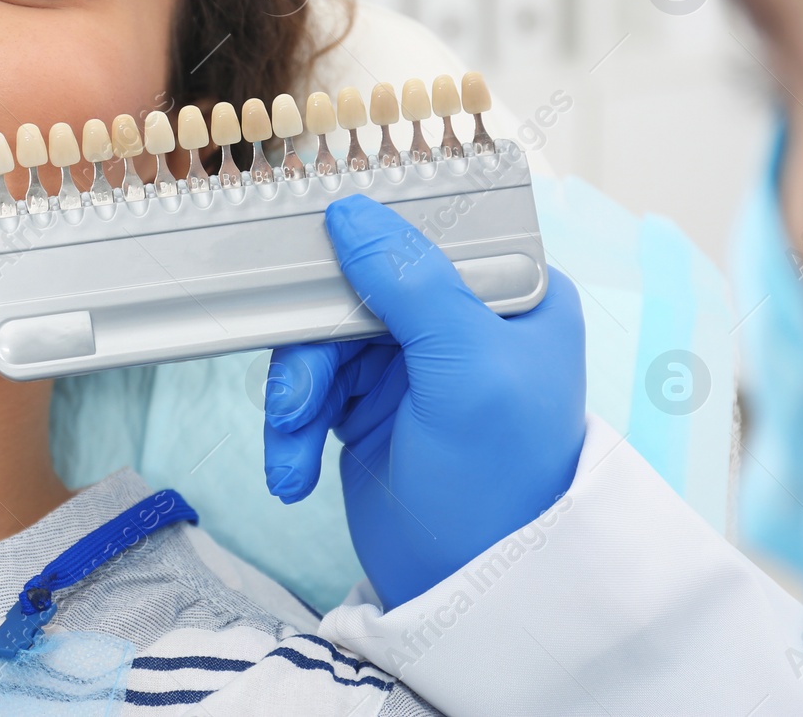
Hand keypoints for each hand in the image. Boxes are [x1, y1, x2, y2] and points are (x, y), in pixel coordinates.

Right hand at [263, 194, 585, 608]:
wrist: (472, 592)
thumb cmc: (497, 481)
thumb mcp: (466, 367)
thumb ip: (411, 282)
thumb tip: (351, 211)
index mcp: (512, 295)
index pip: (426, 235)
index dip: (363, 244)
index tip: (311, 260)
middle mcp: (462, 320)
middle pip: (355, 288)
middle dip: (312, 346)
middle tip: (295, 400)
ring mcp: (412, 364)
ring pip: (320, 338)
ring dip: (294, 394)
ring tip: (290, 442)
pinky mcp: (370, 406)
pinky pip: (310, 389)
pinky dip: (290, 427)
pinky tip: (292, 469)